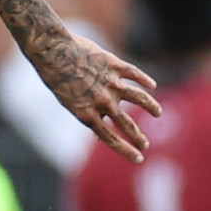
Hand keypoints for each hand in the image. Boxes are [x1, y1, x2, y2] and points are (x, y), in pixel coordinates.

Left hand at [30, 31, 159, 163]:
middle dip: (138, 137)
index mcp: (87, 114)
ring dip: (151, 107)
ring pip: (139, 98)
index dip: (126, 150)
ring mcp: (111, 83)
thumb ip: (88, 113)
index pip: (110, 139)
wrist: (52, 52)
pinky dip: (145, 80)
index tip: (138, 158)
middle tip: (146, 144)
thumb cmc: (56, 78)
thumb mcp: (69, 101)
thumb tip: (102, 127)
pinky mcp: (115, 65)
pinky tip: (152, 86)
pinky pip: (135, 74)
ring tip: (158, 113)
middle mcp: (102, 101)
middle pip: (126, 124)